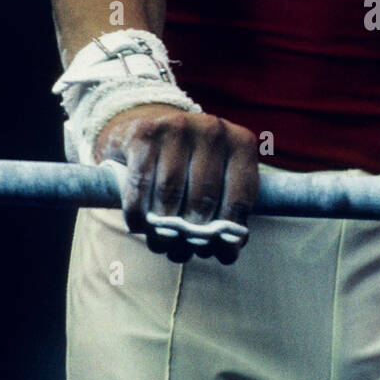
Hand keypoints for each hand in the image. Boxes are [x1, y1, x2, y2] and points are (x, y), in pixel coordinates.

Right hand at [95, 104, 258, 263]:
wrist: (150, 129)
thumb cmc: (190, 165)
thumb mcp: (218, 180)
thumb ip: (226, 212)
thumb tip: (228, 252)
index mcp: (241, 143)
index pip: (240, 198)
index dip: (228, 233)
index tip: (217, 253)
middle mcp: (213, 130)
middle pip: (204, 198)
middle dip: (193, 235)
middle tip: (183, 252)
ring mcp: (178, 127)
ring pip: (170, 194)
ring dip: (165, 229)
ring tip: (162, 245)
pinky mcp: (144, 133)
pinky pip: (140, 184)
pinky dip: (138, 213)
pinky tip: (139, 227)